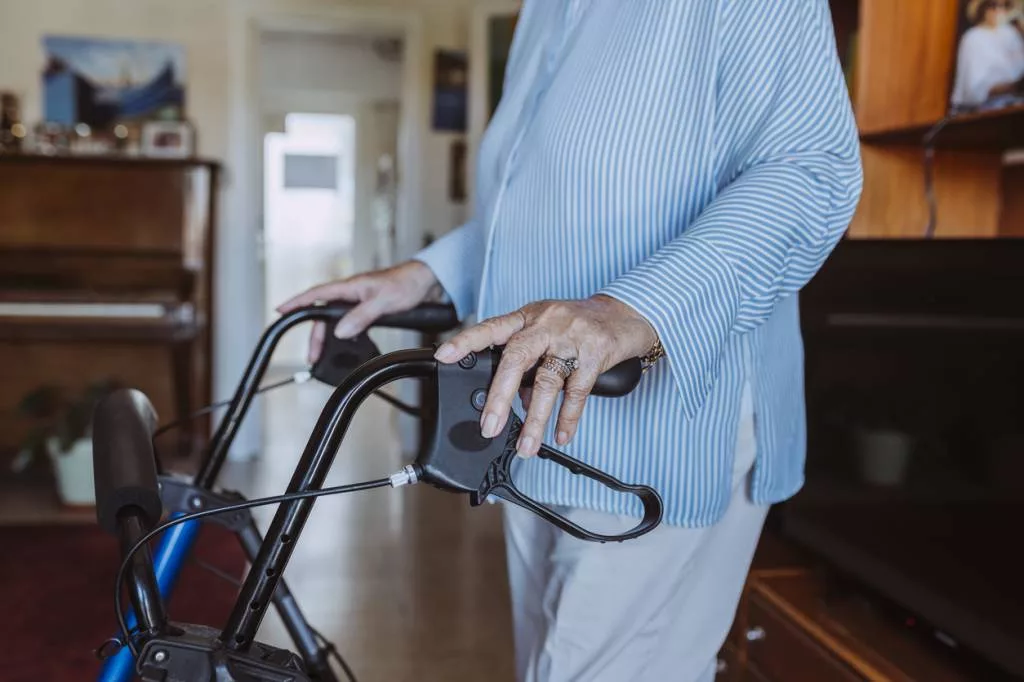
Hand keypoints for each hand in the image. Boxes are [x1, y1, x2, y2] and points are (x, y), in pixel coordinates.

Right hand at [276, 260, 439, 362]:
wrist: (427, 282)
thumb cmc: (406, 284)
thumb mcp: (384, 301)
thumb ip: (361, 316)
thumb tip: (340, 330)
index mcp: (351, 287)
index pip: (317, 294)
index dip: (297, 302)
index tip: (280, 310)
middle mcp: (352, 293)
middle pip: (324, 314)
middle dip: (315, 334)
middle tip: (311, 354)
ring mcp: (360, 301)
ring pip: (337, 320)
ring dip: (329, 336)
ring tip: (324, 354)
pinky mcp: (369, 308)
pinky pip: (351, 322)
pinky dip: (346, 335)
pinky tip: (346, 345)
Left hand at [434, 295, 656, 456]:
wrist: (627, 314)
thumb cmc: (581, 324)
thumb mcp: (548, 333)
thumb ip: (529, 363)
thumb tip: (517, 401)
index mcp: (529, 317)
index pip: (491, 327)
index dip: (466, 341)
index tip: (444, 356)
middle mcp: (547, 324)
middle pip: (516, 358)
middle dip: (500, 396)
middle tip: (488, 426)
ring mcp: (572, 338)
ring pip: (547, 382)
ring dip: (535, 420)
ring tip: (526, 446)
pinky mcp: (596, 353)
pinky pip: (578, 392)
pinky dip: (568, 418)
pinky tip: (560, 435)